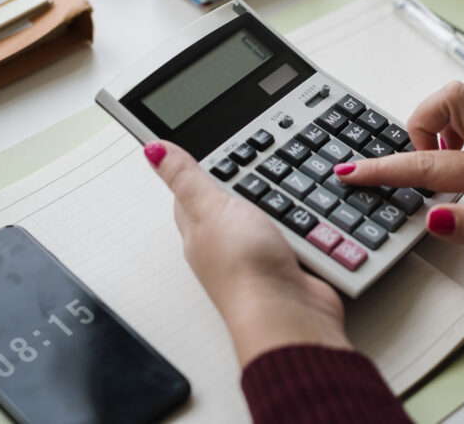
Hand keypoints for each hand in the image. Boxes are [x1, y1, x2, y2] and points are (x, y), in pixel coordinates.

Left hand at [145, 140, 350, 367]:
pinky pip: (297, 237)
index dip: (201, 168)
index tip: (214, 149)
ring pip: (270, 218)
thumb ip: (186, 177)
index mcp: (198, 228)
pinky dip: (306, 228)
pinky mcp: (289, 267)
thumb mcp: (211, 206)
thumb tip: (152, 150)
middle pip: (234, 203)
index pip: (191, 192)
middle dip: (250, 183)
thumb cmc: (244, 268)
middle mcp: (226, 245)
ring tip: (291, 187)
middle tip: (263, 161)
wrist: (287, 314)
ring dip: (283, 205)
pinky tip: (311, 221)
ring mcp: (258, 257)